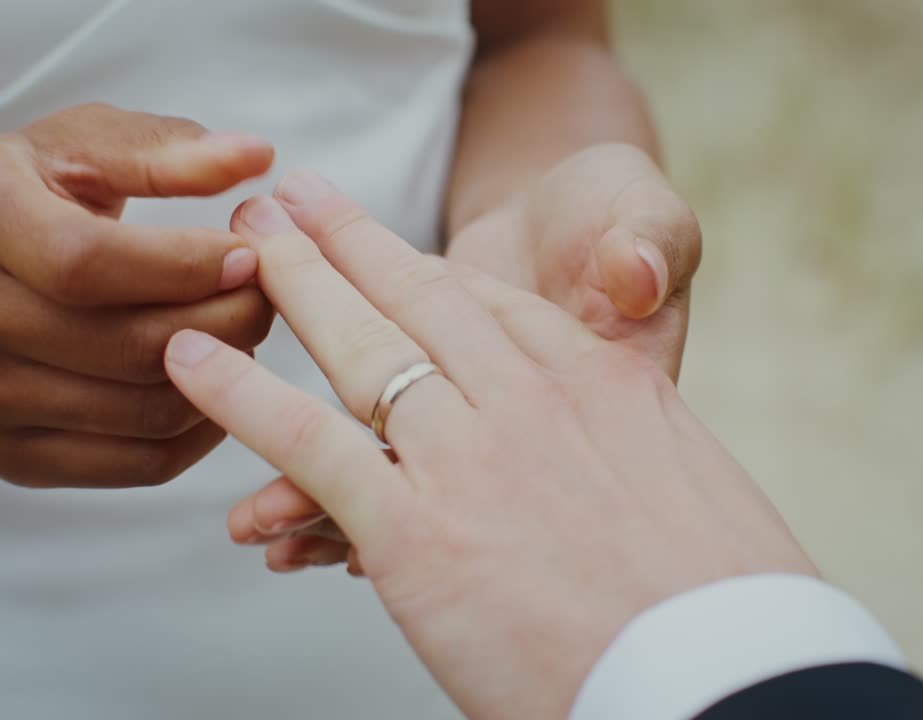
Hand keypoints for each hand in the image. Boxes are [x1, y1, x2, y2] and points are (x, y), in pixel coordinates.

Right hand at [0, 104, 275, 487]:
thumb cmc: (14, 203)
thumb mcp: (74, 146)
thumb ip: (164, 150)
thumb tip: (256, 155)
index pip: (89, 262)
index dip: (186, 267)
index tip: (251, 256)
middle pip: (126, 346)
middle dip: (225, 324)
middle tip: (269, 298)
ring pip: (143, 412)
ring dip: (222, 379)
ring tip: (244, 334)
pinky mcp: (8, 457)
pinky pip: (137, 464)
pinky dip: (199, 433)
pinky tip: (221, 389)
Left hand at [163, 174, 813, 719]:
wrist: (732, 680)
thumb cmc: (729, 603)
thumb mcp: (702, 484)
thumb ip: (636, 424)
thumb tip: (615, 356)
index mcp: (607, 382)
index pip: (494, 307)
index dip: (422, 271)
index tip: (380, 252)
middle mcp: (532, 400)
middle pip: (418, 300)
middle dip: (345, 243)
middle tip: (292, 203)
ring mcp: (469, 458)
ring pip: (359, 349)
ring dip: (291, 289)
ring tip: (244, 244)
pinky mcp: (414, 530)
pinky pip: (307, 440)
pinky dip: (240, 395)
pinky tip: (191, 360)